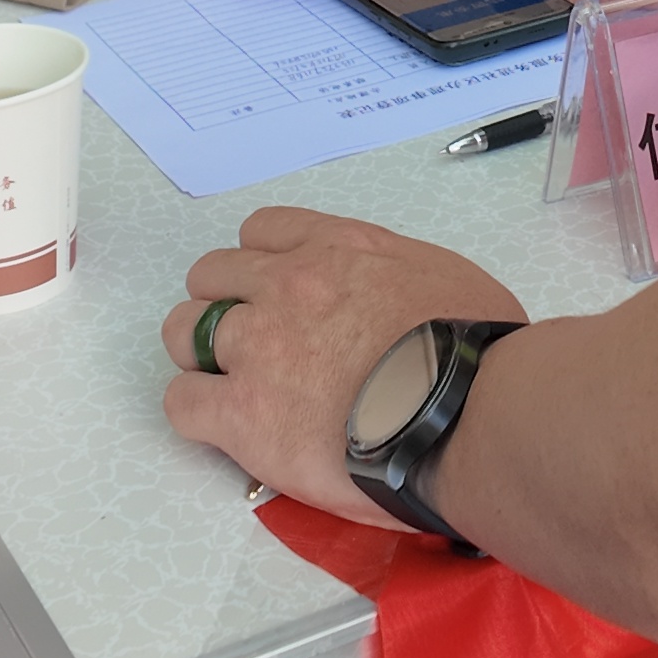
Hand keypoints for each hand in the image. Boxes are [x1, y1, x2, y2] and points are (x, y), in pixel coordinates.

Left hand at [161, 208, 529, 527]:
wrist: (466, 411)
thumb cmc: (475, 350)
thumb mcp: (444, 278)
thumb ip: (398, 278)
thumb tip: (398, 306)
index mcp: (338, 249)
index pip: (264, 230)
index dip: (262, 264)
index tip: (277, 293)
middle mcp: (287, 285)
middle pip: (211, 276)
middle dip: (224, 305)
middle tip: (254, 345)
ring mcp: (258, 347)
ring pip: (184, 332)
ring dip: (201, 354)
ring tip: (232, 387)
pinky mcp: (243, 412)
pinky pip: (182, 401)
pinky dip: (198, 411)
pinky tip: (228, 427)